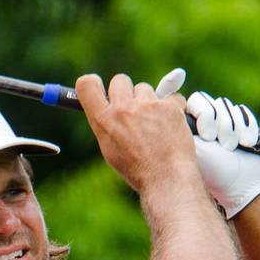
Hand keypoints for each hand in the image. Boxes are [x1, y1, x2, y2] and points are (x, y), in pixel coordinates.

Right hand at [76, 68, 194, 192]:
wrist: (166, 179)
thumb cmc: (138, 169)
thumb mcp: (111, 149)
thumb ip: (107, 125)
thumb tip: (107, 108)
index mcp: (103, 121)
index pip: (87, 85)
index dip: (93, 83)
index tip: (100, 87)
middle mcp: (122, 109)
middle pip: (120, 80)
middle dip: (126, 91)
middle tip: (133, 109)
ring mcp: (147, 105)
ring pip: (145, 89)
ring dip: (149, 102)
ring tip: (155, 125)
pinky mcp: (169, 106)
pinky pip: (171, 96)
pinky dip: (172, 108)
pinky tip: (171, 125)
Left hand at [186, 90, 259, 217]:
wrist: (245, 185)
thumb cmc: (214, 171)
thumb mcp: (193, 149)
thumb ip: (180, 127)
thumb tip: (174, 104)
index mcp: (187, 128)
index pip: (192, 103)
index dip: (203, 114)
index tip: (207, 135)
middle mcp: (204, 123)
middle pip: (210, 102)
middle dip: (217, 122)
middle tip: (220, 143)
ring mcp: (222, 123)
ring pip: (226, 106)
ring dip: (231, 127)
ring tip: (231, 147)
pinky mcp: (241, 124)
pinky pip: (242, 112)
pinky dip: (246, 127)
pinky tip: (245, 143)